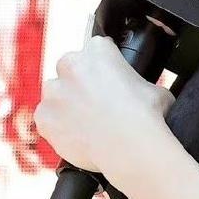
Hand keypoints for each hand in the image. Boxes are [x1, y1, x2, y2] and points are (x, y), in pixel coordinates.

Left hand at [33, 17, 175, 189]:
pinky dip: (57, 127)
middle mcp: (71, 65)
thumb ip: (138, 83)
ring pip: (55, 94)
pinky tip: (77, 136)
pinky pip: (46, 119)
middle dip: (79, 83)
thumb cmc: (147, 117)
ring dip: (66, 104)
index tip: (109, 82)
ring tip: (87, 123)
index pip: (95, 50)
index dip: (104, 67)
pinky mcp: (43, 117)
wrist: (132, 148)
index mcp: (98, 50)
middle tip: (97, 104)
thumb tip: (141, 92)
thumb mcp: (154, 87)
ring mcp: (54, 92)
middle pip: (69, 68)